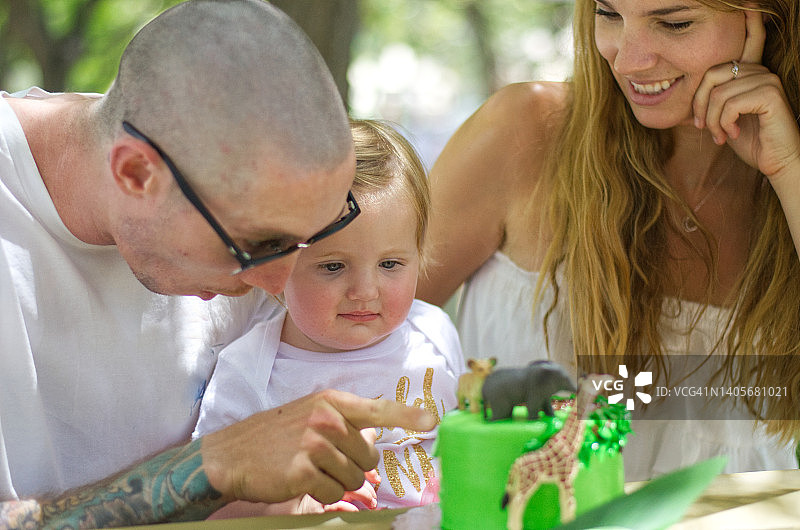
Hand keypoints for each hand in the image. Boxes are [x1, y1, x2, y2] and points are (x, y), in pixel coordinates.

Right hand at [200, 390, 434, 505]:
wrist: (232, 454)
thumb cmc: (275, 435)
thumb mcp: (311, 415)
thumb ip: (345, 423)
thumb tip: (373, 445)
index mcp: (332, 401)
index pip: (378, 409)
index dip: (408, 416)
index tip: (433, 420)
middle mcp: (327, 419)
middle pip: (369, 456)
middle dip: (353, 465)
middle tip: (325, 459)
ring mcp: (316, 444)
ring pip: (354, 477)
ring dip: (337, 481)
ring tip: (311, 468)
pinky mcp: (305, 470)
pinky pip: (334, 492)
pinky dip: (321, 493)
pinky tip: (301, 480)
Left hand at [693, 9, 799, 182]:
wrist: (776, 162)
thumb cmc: (750, 142)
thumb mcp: (724, 118)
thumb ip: (713, 100)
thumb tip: (686, 95)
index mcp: (750, 73)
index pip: (749, 41)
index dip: (750, 22)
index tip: (748, 3)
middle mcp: (761, 71)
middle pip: (711, 75)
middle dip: (700, 105)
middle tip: (704, 128)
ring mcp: (767, 80)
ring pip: (718, 94)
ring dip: (712, 121)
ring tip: (720, 136)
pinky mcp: (770, 94)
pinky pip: (730, 103)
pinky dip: (724, 123)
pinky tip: (731, 135)